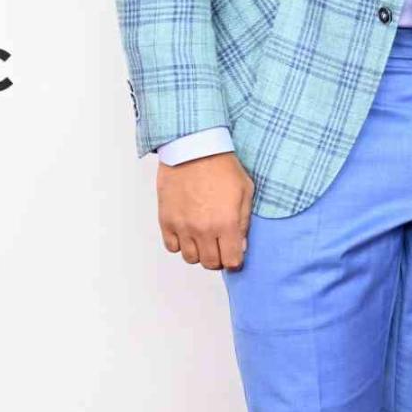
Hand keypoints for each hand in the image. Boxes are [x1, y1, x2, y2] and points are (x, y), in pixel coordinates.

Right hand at [157, 152, 253, 270]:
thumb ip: (244, 222)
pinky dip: (180, 244)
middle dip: (218, 259)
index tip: (235, 254)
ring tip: (203, 238)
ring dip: (199, 252)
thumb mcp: (245, 191)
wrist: (193, 148)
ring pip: (190, 258)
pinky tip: (187, 232)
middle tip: (220, 247)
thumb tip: (241, 245)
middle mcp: (203, 229)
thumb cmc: (221, 165)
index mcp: (226, 223)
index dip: (236, 260)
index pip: (232, 261)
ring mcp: (182, 226)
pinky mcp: (166, 220)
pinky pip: (172, 246)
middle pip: (210, 263)